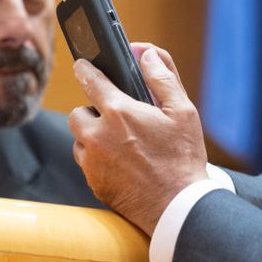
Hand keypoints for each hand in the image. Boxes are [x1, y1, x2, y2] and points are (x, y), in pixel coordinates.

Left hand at [68, 45, 209, 233]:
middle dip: (93, 112)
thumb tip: (146, 53)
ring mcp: (92, 161)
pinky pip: (86, 163)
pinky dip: (97, 160)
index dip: (85, 68)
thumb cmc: (183, 159)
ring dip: (94, 137)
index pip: (89, 79)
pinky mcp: (92, 183)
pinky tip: (122, 165)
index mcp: (119, 112)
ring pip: (80, 139)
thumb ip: (163, 77)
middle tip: (117, 120)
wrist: (177, 208)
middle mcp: (98, 135)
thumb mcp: (183, 112)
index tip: (83, 65)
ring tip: (123, 145)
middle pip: (78, 112)